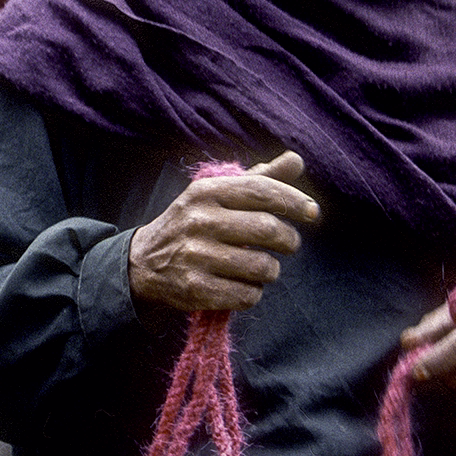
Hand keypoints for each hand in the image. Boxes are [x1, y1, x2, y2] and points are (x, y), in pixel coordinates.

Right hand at [128, 151, 321, 312]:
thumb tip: (296, 160)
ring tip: (262, 267)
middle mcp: (198, 221)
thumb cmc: (192, 224)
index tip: (313, 212)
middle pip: (268, 229)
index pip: (261, 190)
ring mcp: (195, 257)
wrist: (142, 263)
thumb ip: (258, 179)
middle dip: (289, 240)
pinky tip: (241, 285)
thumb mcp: (216, 195)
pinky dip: (253, 293)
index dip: (294, 200)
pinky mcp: (195, 289)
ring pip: (263, 267)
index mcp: (205, 192)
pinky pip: (247, 295)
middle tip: (288, 243)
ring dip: (271, 270)